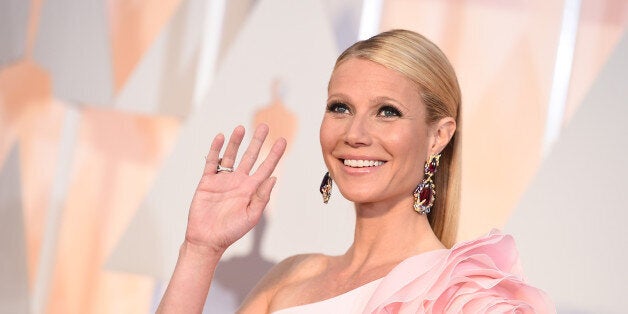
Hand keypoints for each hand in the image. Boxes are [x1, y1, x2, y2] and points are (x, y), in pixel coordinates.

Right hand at [185, 124, 285, 254]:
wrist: (207, 239)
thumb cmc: (231, 232)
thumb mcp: (251, 216)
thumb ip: (262, 197)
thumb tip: (274, 178)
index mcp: (251, 190)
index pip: (265, 167)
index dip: (274, 154)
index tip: (282, 140)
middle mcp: (238, 182)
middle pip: (250, 157)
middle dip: (257, 142)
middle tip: (263, 126)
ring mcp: (223, 180)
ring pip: (230, 156)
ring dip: (236, 142)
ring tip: (241, 128)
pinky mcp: (207, 182)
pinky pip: (212, 162)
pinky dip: (215, 149)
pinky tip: (220, 137)